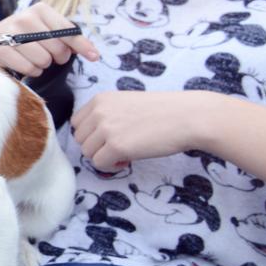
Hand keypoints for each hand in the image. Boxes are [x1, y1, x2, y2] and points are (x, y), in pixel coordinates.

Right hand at [0, 2, 98, 76]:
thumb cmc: (24, 36)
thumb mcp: (45, 30)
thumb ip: (67, 37)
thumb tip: (93, 51)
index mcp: (40, 9)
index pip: (67, 30)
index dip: (82, 45)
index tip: (95, 57)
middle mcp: (26, 18)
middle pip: (57, 48)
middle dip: (57, 57)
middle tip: (49, 55)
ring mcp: (11, 32)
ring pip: (43, 60)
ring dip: (42, 65)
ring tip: (33, 58)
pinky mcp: (1, 49)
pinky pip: (29, 68)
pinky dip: (31, 71)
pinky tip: (24, 63)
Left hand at [71, 91, 216, 171]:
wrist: (187, 116)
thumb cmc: (163, 112)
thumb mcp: (126, 104)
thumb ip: (107, 115)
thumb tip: (94, 137)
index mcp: (100, 99)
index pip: (77, 122)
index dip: (91, 134)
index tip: (109, 138)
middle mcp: (99, 111)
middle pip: (80, 139)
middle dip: (97, 147)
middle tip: (119, 147)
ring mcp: (106, 128)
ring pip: (87, 153)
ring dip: (104, 157)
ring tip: (125, 153)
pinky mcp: (117, 146)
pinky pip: (99, 164)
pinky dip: (111, 166)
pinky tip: (127, 160)